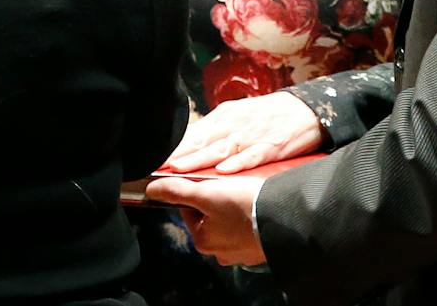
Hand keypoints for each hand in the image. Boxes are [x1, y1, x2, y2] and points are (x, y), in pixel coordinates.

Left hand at [146, 176, 265, 266]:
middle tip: (231, 189)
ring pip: (228, 224)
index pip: (189, 209)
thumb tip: (152, 190)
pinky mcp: (257, 249)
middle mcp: (218, 252)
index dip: (198, 191)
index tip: (212, 184)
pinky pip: (247, 230)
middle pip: (208, 217)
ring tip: (245, 197)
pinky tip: (256, 209)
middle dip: (217, 202)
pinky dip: (249, 220)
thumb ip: (177, 191)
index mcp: (202, 240)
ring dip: (233, 211)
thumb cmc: (245, 207)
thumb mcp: (207, 193)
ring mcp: (239, 253)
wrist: (285, 221)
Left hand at [166, 91, 322, 172]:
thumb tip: (188, 147)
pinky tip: (224, 171)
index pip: (194, 133)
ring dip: (201, 159)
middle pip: (203, 141)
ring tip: (181, 170)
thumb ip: (214, 132)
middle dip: (181, 155)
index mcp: (225, 117)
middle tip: (159, 167)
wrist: (307, 110)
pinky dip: (239, 163)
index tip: (155, 159)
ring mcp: (253, 135)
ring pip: (223, 148)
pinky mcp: (272, 145)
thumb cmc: (268, 115)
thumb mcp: (237, 116)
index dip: (175, 148)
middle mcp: (235, 124)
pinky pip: (253, 155)